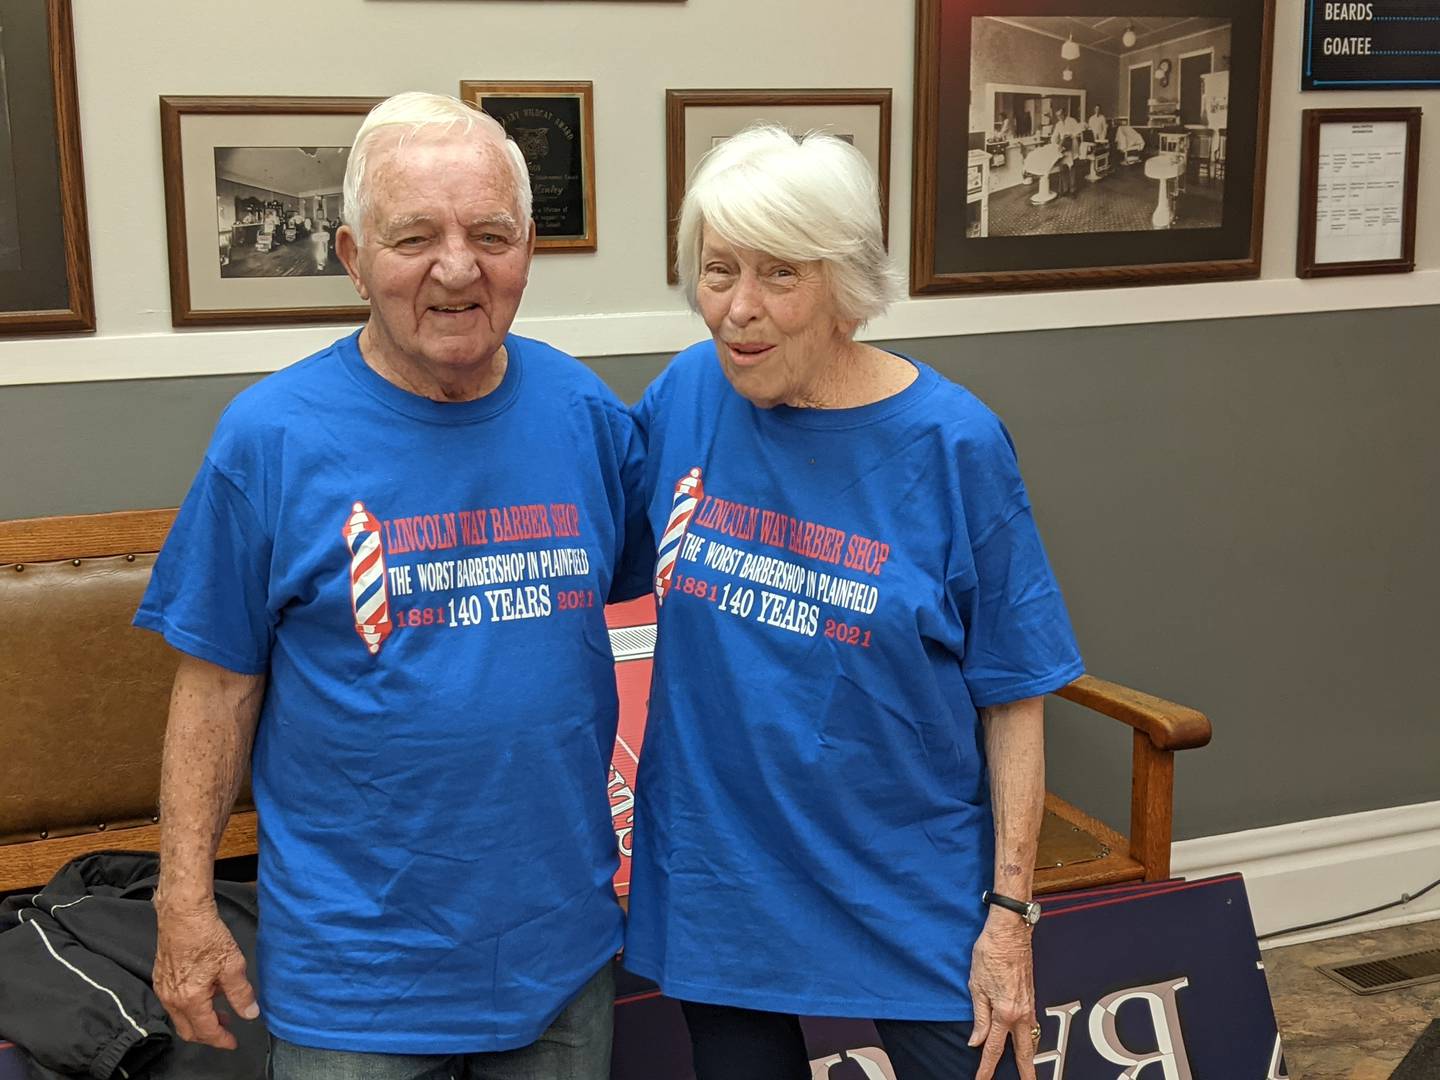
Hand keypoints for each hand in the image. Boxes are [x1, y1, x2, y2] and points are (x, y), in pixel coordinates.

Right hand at [152, 903, 257, 1049]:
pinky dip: (190, 1005)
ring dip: (200, 1018)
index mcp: (190, 999)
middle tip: (227, 1029)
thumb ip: (241, 994)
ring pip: (180, 1017)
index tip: (233, 1042)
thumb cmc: (206, 935)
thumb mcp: (233, 965)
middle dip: (208, 1034)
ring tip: (221, 1008)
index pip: (206, 1031)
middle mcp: (171, 998)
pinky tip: (206, 991)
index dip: (221, 1040)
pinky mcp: (160, 978)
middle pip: (189, 1030)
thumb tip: (250, 1013)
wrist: (183, 914)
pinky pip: (174, 1002)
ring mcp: (163, 989)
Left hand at [968, 912, 1038, 1079]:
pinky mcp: (1031, 996)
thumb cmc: (991, 952)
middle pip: (1025, 1051)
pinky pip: (1032, 1024)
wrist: (1010, 931)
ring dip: (1030, 1056)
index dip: (986, 1068)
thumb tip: (976, 1040)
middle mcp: (1022, 1012)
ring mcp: (1029, 1005)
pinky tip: (1025, 1041)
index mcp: (1005, 1012)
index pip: (994, 1048)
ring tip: (1026, 1070)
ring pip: (1032, 1038)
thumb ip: (979, 1017)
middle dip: (1026, 1072)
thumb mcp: (976, 986)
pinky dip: (1030, 1038)